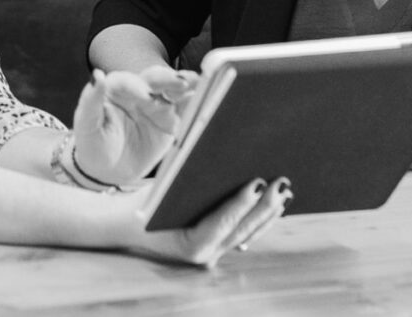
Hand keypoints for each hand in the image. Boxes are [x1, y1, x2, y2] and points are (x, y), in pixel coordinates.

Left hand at [71, 66, 196, 187]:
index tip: (145, 96)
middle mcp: (139, 92)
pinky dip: (197, 102)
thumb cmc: (93, 144)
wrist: (107, 170)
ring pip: (173, 90)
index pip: (126, 81)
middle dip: (167, 79)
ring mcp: (157, 105)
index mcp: (116, 89)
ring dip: (186, 86)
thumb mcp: (86, 125)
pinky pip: (185, 109)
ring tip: (199, 83)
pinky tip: (208, 98)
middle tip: (180, 82)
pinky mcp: (171, 121)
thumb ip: (91, 100)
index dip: (136, 86)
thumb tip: (97, 75)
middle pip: (154, 80)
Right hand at [128, 176, 292, 267]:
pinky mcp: (217, 247)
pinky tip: (274, 204)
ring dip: (268, 213)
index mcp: (190, 245)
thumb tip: (213, 154)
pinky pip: (244, 234)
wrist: (127, 226)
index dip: (242, 203)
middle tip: (282, 182)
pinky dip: (259, 219)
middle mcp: (205, 256)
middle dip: (265, 206)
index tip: (259, 184)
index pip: (222, 222)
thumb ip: (186, 177)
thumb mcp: (161, 188)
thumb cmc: (144, 202)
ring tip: (284, 191)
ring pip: (248, 234)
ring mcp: (213, 254)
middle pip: (242, 229)